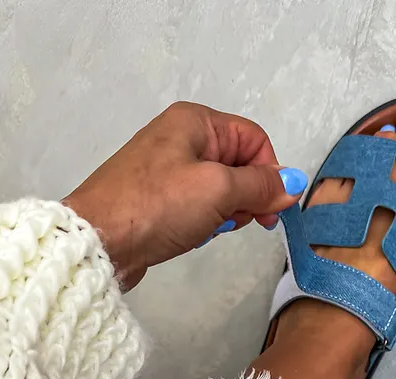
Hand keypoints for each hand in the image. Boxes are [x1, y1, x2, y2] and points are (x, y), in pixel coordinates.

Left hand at [63, 102, 306, 289]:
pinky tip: (195, 235)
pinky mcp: (159, 199)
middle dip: (248, 196)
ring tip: (211, 228)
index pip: (254, 139)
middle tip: (242, 220)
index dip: (269, 173)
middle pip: (240, 164)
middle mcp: (182, 138)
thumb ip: (261, 185)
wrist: (100, 240)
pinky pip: (199, 206)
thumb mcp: (219, 190)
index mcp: (197, 121)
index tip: (271, 209)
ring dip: (227, 212)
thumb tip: (294, 183)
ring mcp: (169, 170)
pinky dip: (206, 222)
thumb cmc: (158, 206)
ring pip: (222, 189)